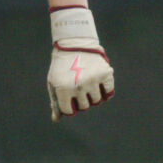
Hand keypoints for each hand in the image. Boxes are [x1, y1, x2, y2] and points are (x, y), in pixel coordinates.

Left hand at [46, 6, 114, 120]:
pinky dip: (105, 91)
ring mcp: (93, 80)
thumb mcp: (54, 82)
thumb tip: (56, 119)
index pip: (69, 111)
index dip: (69, 107)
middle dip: (81, 101)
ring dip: (93, 96)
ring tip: (87, 84)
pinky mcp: (106, 73)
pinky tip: (99, 84)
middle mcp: (79, 86)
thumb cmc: (62, 66)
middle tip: (78, 88)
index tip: (69, 100)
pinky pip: (108, 92)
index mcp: (63, 89)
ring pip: (97, 101)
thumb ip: (56, 101)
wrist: (74, 44)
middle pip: (84, 107)